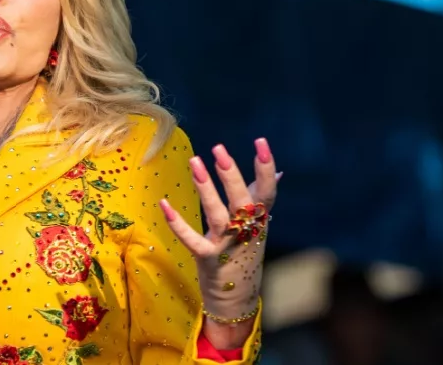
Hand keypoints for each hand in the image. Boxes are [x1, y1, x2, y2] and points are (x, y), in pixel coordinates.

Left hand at [159, 138, 278, 317]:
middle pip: (242, 201)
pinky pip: (192, 240)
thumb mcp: (258, 226)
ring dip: (206, 189)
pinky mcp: (208, 258)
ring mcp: (227, 245)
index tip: (261, 142)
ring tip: (194, 162)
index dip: (265, 167)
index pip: (267, 192)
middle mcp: (246, 232)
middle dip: (231, 175)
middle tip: (219, 150)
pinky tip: (164, 203)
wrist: (236, 299)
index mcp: (259, 221)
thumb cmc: (246, 254)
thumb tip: (278, 172)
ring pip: (218, 215)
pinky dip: (178, 223)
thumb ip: (262, 198)